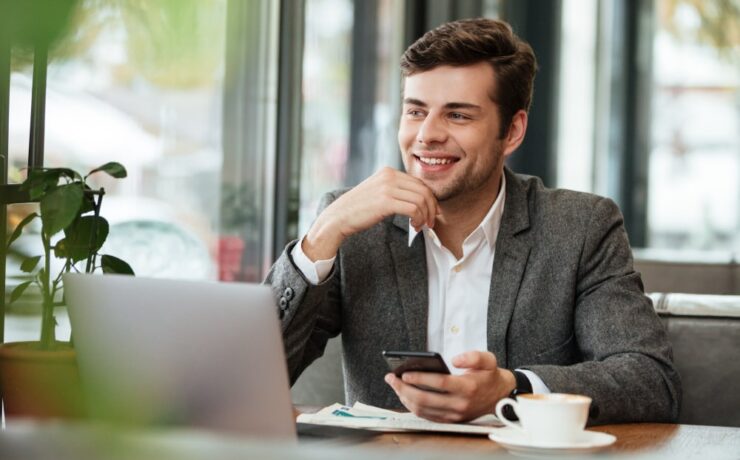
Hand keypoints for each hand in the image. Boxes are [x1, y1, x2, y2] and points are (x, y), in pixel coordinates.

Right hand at [302, 167, 439, 260]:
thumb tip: (418, 199)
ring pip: (421, 200)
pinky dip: (418, 219)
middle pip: (423, 190)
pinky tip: (414, 226)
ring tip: (420, 226)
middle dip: (432, 208)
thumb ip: (395, 190)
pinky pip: (413, 208)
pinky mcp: (386, 201)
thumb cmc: (358, 210)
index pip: (419, 183)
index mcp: (388, 172)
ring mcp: (387, 187)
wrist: (338, 217)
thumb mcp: (378, 192)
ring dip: (425, 216)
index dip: (430, 199)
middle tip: (431, 222)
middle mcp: (389, 176)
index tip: (431, 213)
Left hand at [384, 351, 515, 422]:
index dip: (420, 379)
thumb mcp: (488, 359)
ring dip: (405, 398)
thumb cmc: (489, 375)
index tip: (404, 373)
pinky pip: (427, 416)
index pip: (439, 384)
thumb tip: (455, 359)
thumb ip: (473, 356)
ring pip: (423, 410)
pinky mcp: (450, 420)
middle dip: (404, 389)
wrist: (501, 397)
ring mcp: (454, 414)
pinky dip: (413, 407)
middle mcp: (459, 404)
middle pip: (426, 399)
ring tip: (395, 386)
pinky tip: (405, 396)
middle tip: (391, 378)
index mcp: (467, 387)